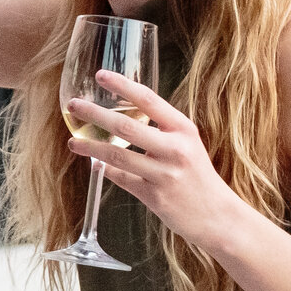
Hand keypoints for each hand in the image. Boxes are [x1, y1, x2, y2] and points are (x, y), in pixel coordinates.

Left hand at [66, 70, 247, 251]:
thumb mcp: (187, 145)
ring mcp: (164, 173)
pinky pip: (121, 178)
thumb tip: (122, 117)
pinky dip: (106, 170)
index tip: (100, 75)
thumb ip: (161, 130)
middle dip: (94, 113)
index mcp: (183, 129)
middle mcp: (175, 149)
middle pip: (125, 125)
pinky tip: (95, 165)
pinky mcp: (154, 196)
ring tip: (73, 141)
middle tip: (73, 105)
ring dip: (90, 146)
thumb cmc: (198, 176)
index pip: (148, 99)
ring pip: (116, 154)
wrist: (218, 216)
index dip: (122, 85)